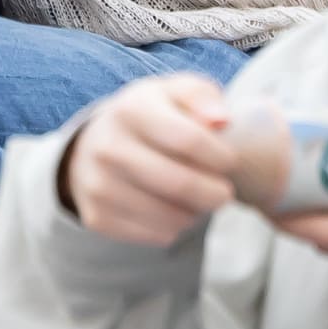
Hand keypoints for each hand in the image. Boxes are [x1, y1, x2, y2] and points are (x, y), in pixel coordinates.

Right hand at [61, 73, 239, 244]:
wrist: (97, 144)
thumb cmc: (153, 116)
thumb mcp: (177, 93)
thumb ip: (203, 98)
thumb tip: (221, 121)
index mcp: (130, 109)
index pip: (190, 140)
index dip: (221, 156)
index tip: (230, 161)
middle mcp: (107, 147)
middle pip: (180, 184)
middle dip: (216, 193)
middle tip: (224, 192)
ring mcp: (98, 184)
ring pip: (171, 216)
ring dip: (196, 213)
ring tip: (196, 199)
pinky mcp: (97, 217)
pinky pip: (157, 235)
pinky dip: (175, 228)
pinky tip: (171, 209)